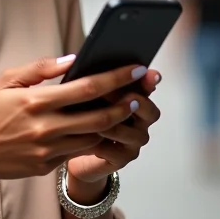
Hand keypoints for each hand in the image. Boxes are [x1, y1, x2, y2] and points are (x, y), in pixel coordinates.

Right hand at [0, 56, 154, 185]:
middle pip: (101, 117)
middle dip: (125, 106)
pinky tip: (98, 131)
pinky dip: (92, 141)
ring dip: (112, 125)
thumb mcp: (8, 81)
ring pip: (94, 137)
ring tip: (123, 112)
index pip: (88, 88)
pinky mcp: (48, 166)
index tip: (136, 69)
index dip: (117, 78)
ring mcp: (49, 149)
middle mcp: (47, 127)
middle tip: (138, 96)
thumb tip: (73, 59)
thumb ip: (41, 68)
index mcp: (38, 101)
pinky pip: (78, 152)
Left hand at [66, 68, 161, 185]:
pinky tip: (88, 136)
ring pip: (133, 132)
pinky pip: (116, 151)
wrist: (70, 147)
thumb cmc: (77, 115)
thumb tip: (78, 60)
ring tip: (93, 116)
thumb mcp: (81, 93)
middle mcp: (140, 120)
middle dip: (131, 100)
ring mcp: (133, 140)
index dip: (147, 80)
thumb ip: (88, 79)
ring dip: (113, 123)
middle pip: (149, 110)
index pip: (147, 87)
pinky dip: (102, 143)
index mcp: (134, 98)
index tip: (142, 70)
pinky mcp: (121, 158)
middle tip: (110, 92)